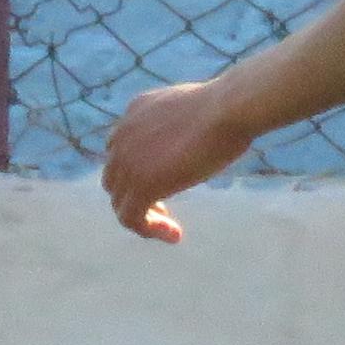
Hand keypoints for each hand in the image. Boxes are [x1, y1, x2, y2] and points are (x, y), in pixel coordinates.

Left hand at [101, 80, 256, 240]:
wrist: (228, 110)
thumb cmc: (230, 109)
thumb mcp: (197, 110)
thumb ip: (185, 125)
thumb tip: (201, 137)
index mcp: (135, 112)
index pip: (120, 149)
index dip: (136, 171)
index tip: (164, 184)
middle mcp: (123, 135)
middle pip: (115, 178)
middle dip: (137, 196)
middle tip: (165, 210)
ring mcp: (127, 161)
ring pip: (120, 202)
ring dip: (144, 218)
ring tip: (172, 229)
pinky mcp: (141, 184)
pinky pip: (131, 218)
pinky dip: (150, 230)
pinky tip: (175, 235)